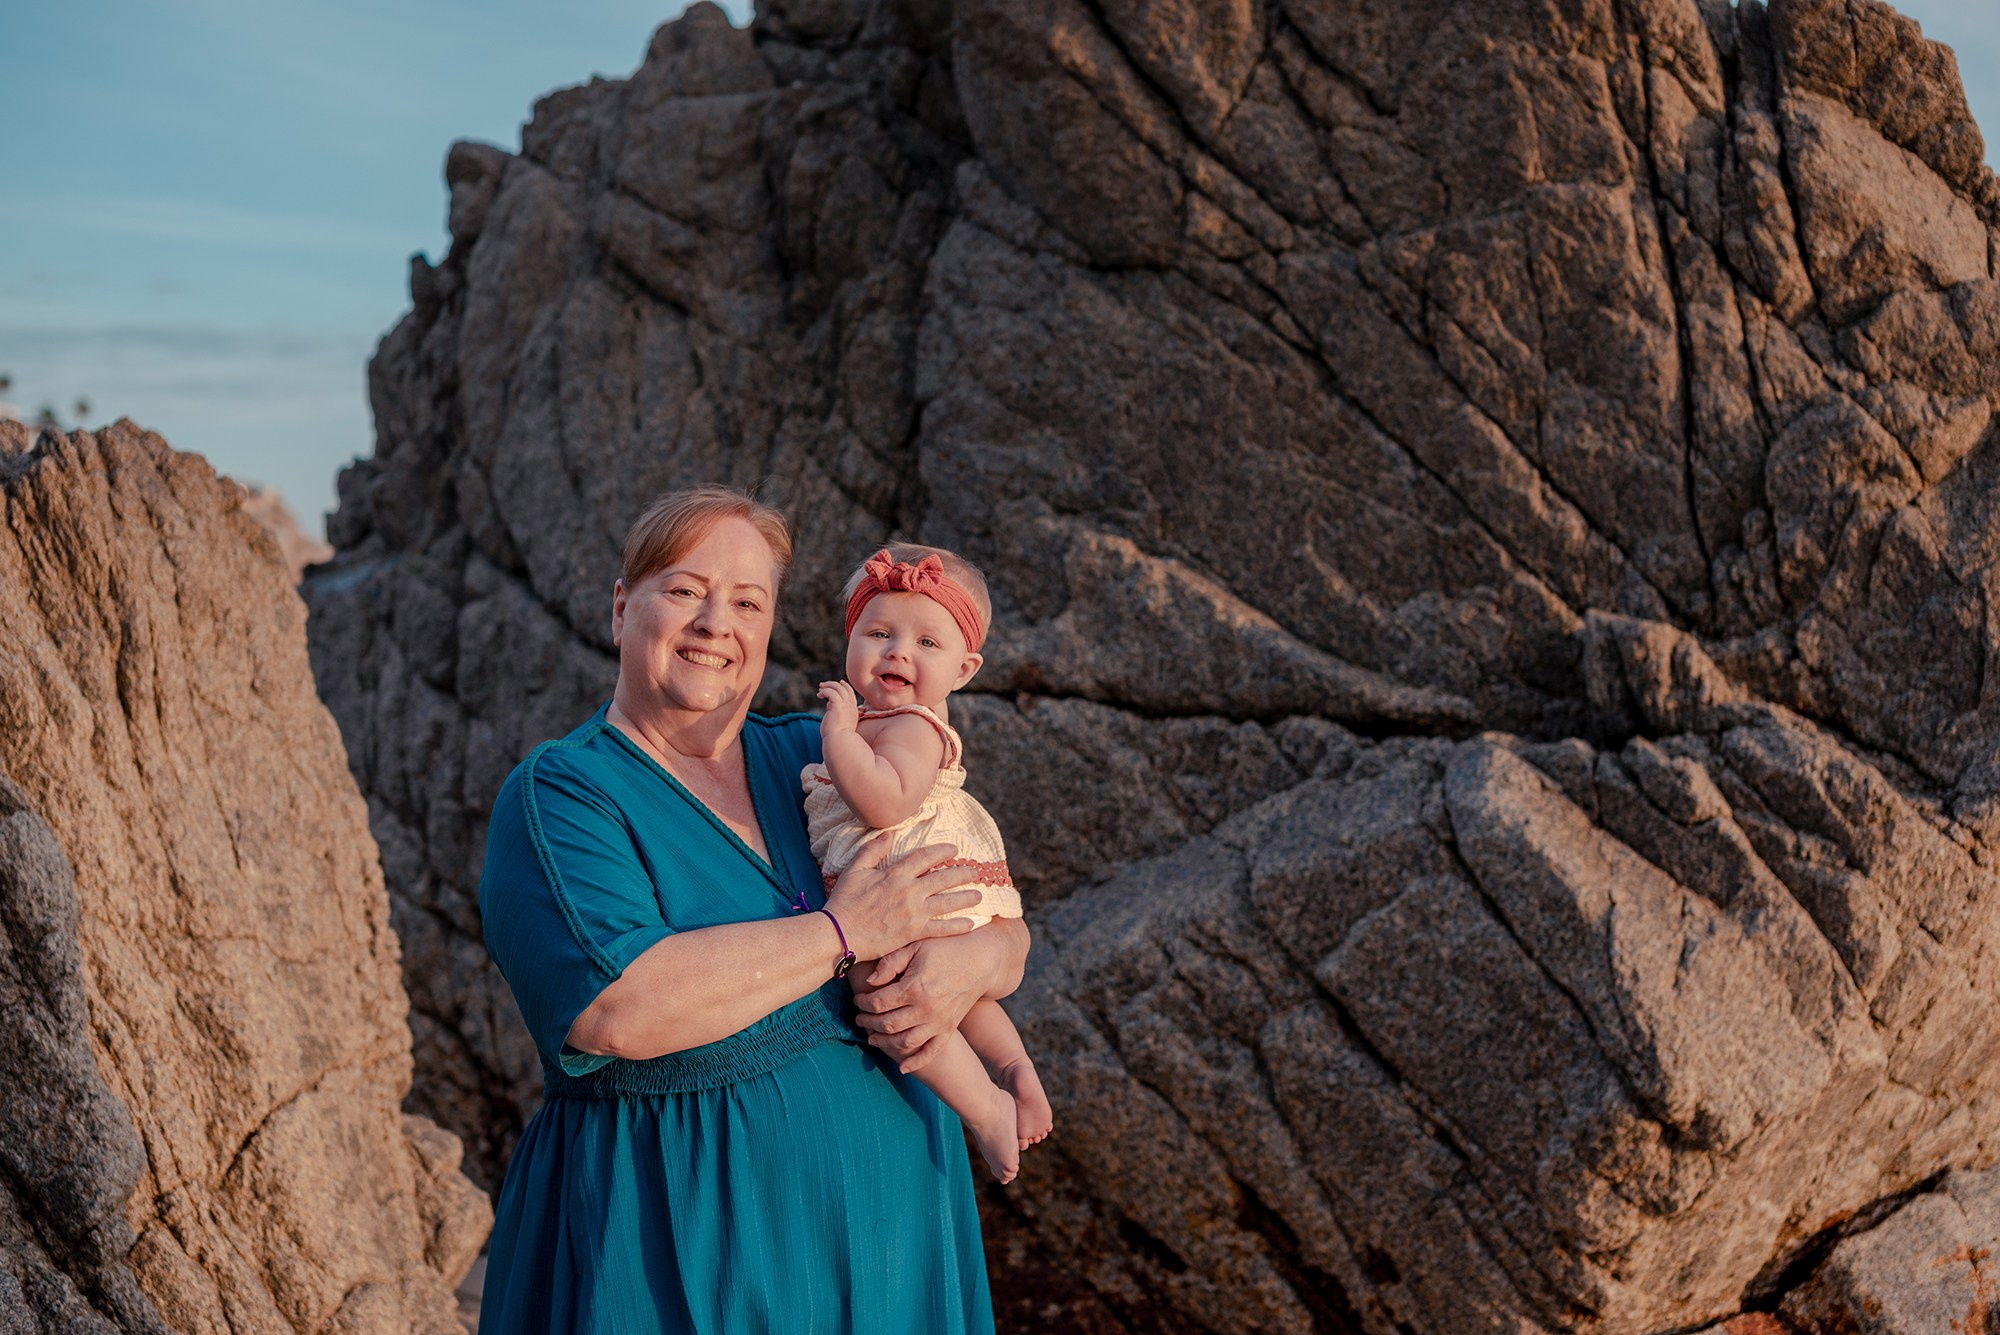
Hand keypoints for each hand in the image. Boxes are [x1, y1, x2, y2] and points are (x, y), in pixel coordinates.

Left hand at [818, 680, 859, 733]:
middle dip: (834, 684)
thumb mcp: (839, 722)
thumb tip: (829, 706)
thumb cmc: (837, 737)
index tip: (840, 682)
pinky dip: (824, 691)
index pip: (851, 694)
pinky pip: (831, 692)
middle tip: (822, 685)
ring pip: (838, 688)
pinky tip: (819, 695)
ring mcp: (846, 706)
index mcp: (853, 711)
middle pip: (845, 689)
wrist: (839, 742)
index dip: (846, 687)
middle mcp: (851, 707)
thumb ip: (837, 713)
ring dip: (828, 686)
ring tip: (820, 689)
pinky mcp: (838, 706)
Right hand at [823, 836, 983, 959]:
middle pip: (943, 878)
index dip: (942, 851)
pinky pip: (940, 928)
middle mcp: (908, 891)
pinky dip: (957, 926)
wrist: (839, 933)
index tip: (955, 849)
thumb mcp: (854, 869)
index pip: (925, 857)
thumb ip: (873, 850)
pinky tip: (971, 924)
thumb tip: (889, 834)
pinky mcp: (913, 933)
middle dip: (962, 874)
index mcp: (895, 874)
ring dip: (966, 898)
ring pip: (947, 902)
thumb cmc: (844, 902)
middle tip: (976, 872)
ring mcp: (913, 913)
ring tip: (979, 895)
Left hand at [854, 931, 1003, 1072]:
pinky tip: (902, 1067)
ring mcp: (938, 1022)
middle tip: (859, 1018)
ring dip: (884, 1043)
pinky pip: (931, 1052)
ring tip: (872, 1038)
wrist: (980, 961)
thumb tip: (870, 982)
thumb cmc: (945, 949)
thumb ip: (890, 963)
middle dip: (868, 1023)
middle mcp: (926, 1009)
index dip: (863, 1003)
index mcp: (914, 987)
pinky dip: (916, 1063)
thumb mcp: (916, 946)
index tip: (857, 999)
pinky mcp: (949, 1030)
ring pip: (904, 1042)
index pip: (878, 1003)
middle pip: (887, 1025)